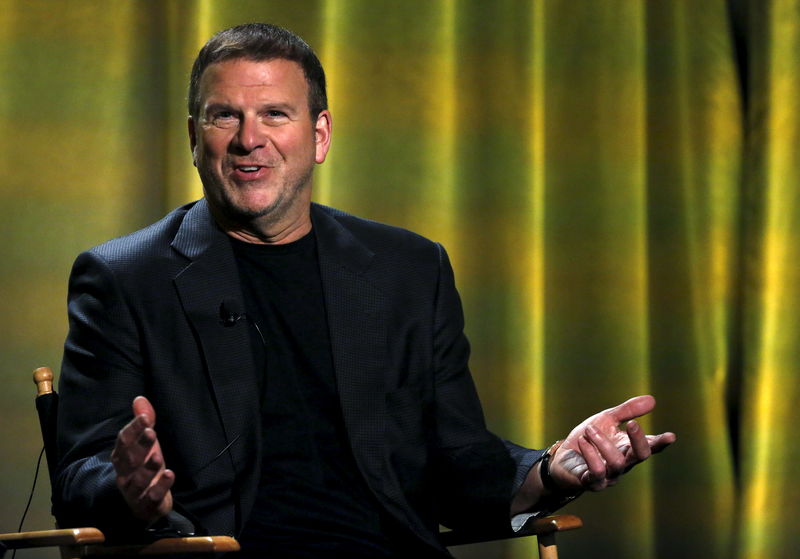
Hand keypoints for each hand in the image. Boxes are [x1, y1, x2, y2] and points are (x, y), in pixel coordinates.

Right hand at [111, 396, 173, 522]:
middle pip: (130, 459)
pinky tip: (170, 475)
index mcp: (122, 456)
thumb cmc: (143, 467)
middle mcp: (125, 473)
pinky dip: (160, 487)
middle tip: (151, 432)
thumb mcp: (145, 444)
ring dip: (148, 468)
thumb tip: (140, 399)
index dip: (133, 429)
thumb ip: (143, 422)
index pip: (124, 441)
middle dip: (140, 445)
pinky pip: (152, 497)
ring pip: (138, 480)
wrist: (140, 504)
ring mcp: (134, 491)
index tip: (145, 417)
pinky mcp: (147, 504)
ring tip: (158, 457)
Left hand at [549, 395, 674, 491]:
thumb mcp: (606, 419)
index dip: (661, 443)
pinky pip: (597, 472)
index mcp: (628, 448)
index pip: (650, 447)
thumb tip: (652, 399)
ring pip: (617, 463)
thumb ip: (627, 411)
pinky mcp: (591, 482)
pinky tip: (583, 442)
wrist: (562, 457)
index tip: (671, 436)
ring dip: (603, 443)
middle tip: (633, 424)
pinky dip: (591, 455)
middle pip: (640, 456)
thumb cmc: (587, 439)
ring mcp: (609, 476)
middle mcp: (623, 464)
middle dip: (638, 440)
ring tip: (590, 429)